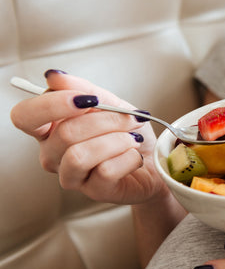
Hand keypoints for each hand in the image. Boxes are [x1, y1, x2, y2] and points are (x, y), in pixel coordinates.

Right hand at [10, 71, 166, 203]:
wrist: (155, 160)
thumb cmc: (128, 132)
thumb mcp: (111, 103)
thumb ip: (84, 89)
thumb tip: (54, 76)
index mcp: (49, 129)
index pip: (25, 116)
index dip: (51, 105)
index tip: (88, 99)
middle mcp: (53, 155)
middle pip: (64, 133)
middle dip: (106, 120)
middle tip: (131, 118)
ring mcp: (71, 176)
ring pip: (80, 155)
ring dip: (116, 140)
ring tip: (134, 138)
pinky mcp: (95, 192)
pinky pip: (105, 171)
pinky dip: (128, 158)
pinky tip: (136, 156)